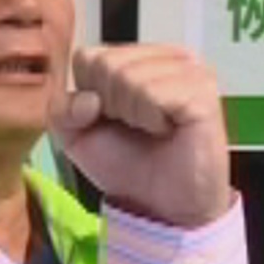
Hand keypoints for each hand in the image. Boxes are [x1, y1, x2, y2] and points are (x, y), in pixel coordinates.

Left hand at [49, 45, 233, 228]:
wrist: (162, 206)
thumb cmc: (126, 164)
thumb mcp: (75, 135)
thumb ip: (61, 109)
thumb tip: (88, 99)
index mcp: (139, 58)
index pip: (88, 57)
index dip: (88, 95)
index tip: (110, 119)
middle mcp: (168, 57)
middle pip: (106, 63)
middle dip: (110, 106)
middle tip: (135, 127)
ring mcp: (190, 70)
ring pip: (128, 76)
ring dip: (131, 115)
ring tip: (152, 129)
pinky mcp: (203, 91)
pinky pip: (152, 93)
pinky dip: (150, 119)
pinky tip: (167, 130)